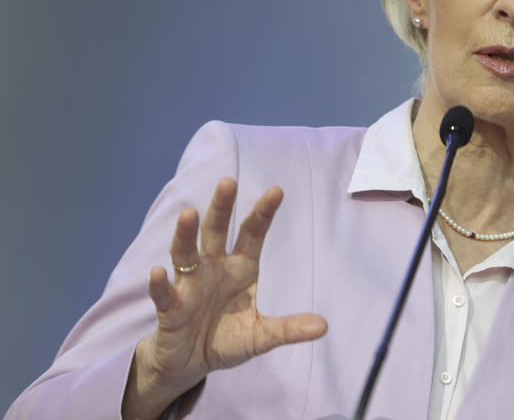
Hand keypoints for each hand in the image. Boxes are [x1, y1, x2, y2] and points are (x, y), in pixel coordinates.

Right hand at [122, 178, 326, 417]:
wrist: (190, 363)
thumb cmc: (226, 339)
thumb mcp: (261, 336)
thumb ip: (288, 328)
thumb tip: (324, 327)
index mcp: (240, 268)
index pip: (252, 234)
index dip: (263, 213)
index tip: (276, 190)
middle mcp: (213, 269)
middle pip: (216, 231)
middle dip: (222, 207)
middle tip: (229, 182)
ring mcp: (189, 286)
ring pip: (185, 253)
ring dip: (186, 234)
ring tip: (188, 213)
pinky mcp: (170, 310)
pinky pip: (164, 294)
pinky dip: (159, 284)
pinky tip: (156, 271)